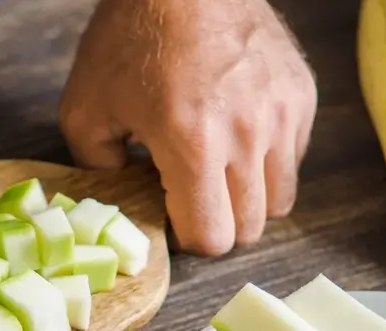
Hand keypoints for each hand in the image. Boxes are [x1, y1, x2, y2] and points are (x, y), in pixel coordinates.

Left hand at [59, 0, 317, 254]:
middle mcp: (248, 134)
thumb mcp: (84, 110)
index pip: (212, 238)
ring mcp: (282, 114)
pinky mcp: (301, 94)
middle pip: (250, 228)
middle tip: (189, 196)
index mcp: (192, 145)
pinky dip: (267, 162)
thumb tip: (120, 200)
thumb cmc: (128, 39)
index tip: (169, 213)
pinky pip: (293, 158)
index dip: (186, 237)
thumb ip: (98, 169)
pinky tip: (235, 136)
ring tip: (216, 171)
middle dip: (216, 222)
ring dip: (247, 199)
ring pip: (280, 200)